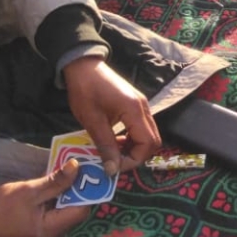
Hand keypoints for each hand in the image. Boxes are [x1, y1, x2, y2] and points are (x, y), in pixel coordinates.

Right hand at [0, 162, 89, 236]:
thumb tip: (77, 167)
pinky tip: (51, 186)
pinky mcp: (36, 233)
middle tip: (77, 168)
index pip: (81, 210)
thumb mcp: (29, 190)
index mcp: (52, 230)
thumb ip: (55, 181)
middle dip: (76, 190)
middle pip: (73, 213)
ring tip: (66, 173)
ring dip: (65, 194)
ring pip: (63, 214)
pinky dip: (54, 201)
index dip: (86, 191)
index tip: (87, 171)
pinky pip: (52, 216)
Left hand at [63, 56, 160, 170]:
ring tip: (114, 154)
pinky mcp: (135, 104)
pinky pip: (141, 127)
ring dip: (134, 148)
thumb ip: (106, 145)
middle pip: (153, 140)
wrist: (83, 66)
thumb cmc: (85, 91)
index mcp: (135, 110)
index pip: (147, 143)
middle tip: (116, 163)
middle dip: (137, 156)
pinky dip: (132, 138)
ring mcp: (141, 105)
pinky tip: (116, 141)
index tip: (114, 166)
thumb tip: (112, 170)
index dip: (134, 160)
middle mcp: (143, 108)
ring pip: (148, 135)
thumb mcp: (92, 121)